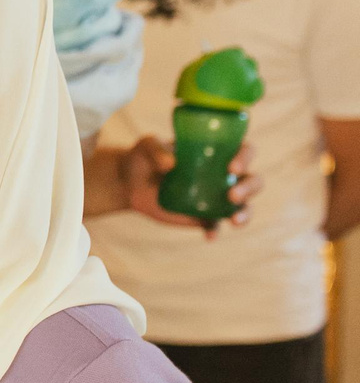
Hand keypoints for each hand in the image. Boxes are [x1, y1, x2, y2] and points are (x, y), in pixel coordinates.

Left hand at [110, 137, 261, 233]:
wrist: (130, 184)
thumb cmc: (143, 157)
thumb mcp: (146, 146)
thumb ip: (156, 149)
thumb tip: (171, 164)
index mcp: (217, 151)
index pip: (244, 151)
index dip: (244, 158)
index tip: (232, 168)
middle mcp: (224, 175)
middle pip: (253, 180)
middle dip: (249, 188)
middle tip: (232, 195)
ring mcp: (216, 198)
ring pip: (244, 205)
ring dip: (245, 213)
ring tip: (235, 220)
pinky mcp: (203, 216)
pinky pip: (216, 225)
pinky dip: (215, 231)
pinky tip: (210, 236)